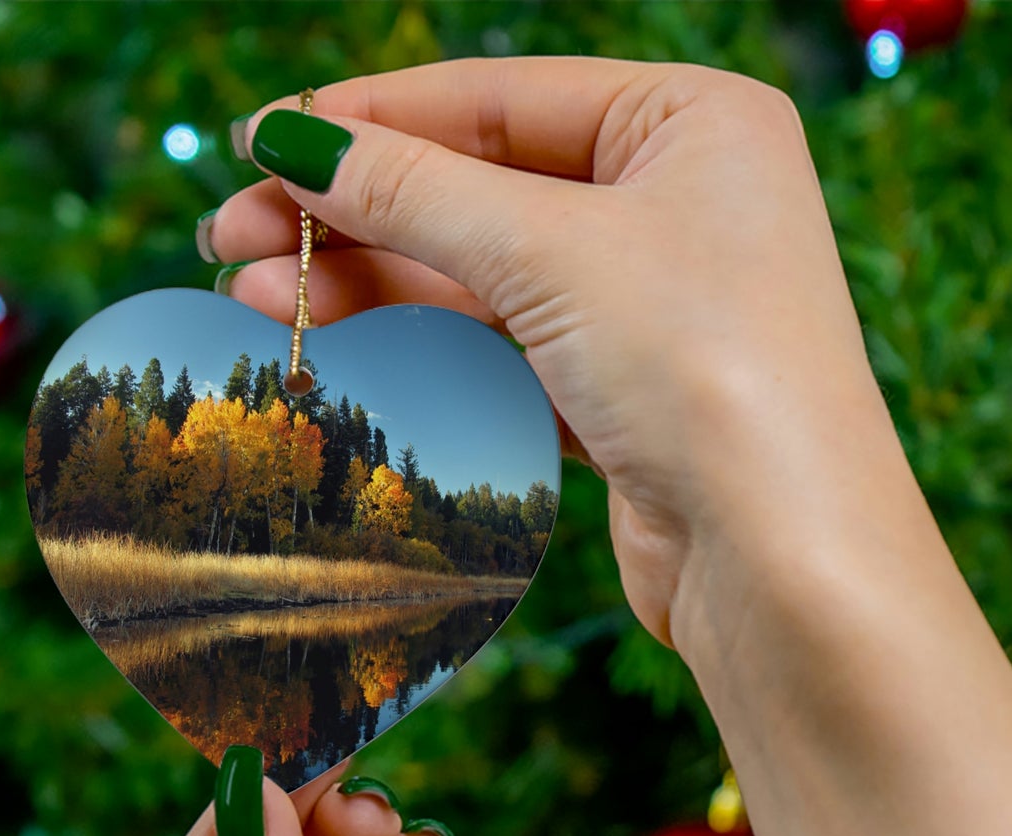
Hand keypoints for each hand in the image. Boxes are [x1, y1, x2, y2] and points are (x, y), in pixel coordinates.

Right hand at [206, 56, 906, 656]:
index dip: (371, 118)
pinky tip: (343, 339)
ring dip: (373, 280)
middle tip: (230, 236)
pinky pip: (507, 345)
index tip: (259, 140)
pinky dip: (427, 342)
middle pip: (482, 186)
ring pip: (486, 272)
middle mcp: (680, 202)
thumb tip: (292, 140)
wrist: (781, 560)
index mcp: (693, 121)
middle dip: (354, 211)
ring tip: (254, 295)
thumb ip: (415, 190)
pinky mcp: (627, 393)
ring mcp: (654, 303)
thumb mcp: (550, 252)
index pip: (500, 98)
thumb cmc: (704, 370)